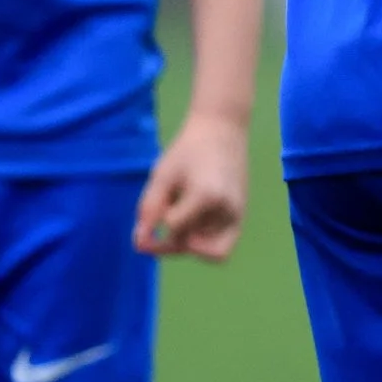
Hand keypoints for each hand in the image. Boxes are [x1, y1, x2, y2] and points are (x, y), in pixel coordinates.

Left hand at [135, 113, 248, 260]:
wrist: (223, 130)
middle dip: (172, 245)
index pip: (173, 228)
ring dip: (189, 243)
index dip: (155, 224)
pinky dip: (204, 240)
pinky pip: (222, 244)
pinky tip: (192, 222)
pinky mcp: (241, 215)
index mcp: (207, 195)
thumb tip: (140, 243)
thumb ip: (148, 210)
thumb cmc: (188, 150)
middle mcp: (227, 209)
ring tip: (179, 222)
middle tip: (159, 232)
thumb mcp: (161, 176)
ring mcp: (238, 214)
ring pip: (209, 250)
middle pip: (193, 246)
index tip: (149, 214)